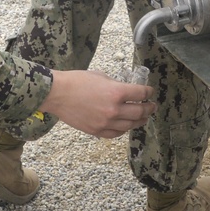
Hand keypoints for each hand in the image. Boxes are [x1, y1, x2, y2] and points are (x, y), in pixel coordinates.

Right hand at [37, 69, 155, 138]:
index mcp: (116, 92)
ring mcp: (106, 122)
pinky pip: (116, 133)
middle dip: (148, 108)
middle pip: (139, 112)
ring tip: (143, 117)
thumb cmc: (76, 81)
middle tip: (152, 106)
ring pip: (130, 125)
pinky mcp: (97, 131)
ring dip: (139, 120)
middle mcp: (114, 109)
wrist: (57, 94)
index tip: (150, 92)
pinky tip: (127, 125)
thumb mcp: (101, 76)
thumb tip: (126, 91)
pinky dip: (124, 129)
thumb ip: (116, 85)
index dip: (148, 92)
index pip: (140, 94)